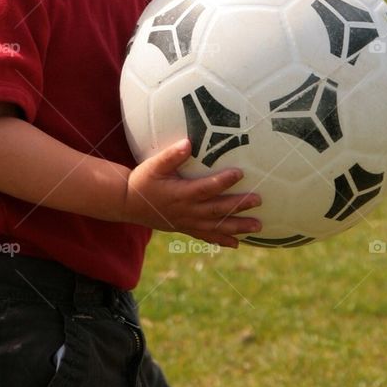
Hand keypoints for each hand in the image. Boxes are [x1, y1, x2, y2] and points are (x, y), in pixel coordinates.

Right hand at [124, 139, 261, 247]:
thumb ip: (171, 156)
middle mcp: (187, 211)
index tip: (240, 173)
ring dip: (237, 226)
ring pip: (216, 226)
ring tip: (257, 226)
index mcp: (181, 194)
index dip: (223, 181)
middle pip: (217, 209)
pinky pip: (206, 236)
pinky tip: (236, 243)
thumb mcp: (154, 166)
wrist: (128, 204)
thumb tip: (188, 143)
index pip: (206, 188)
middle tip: (258, 200)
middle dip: (238, 206)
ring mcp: (187, 222)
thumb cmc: (142, 181)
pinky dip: (221, 240)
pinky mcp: (185, 228)